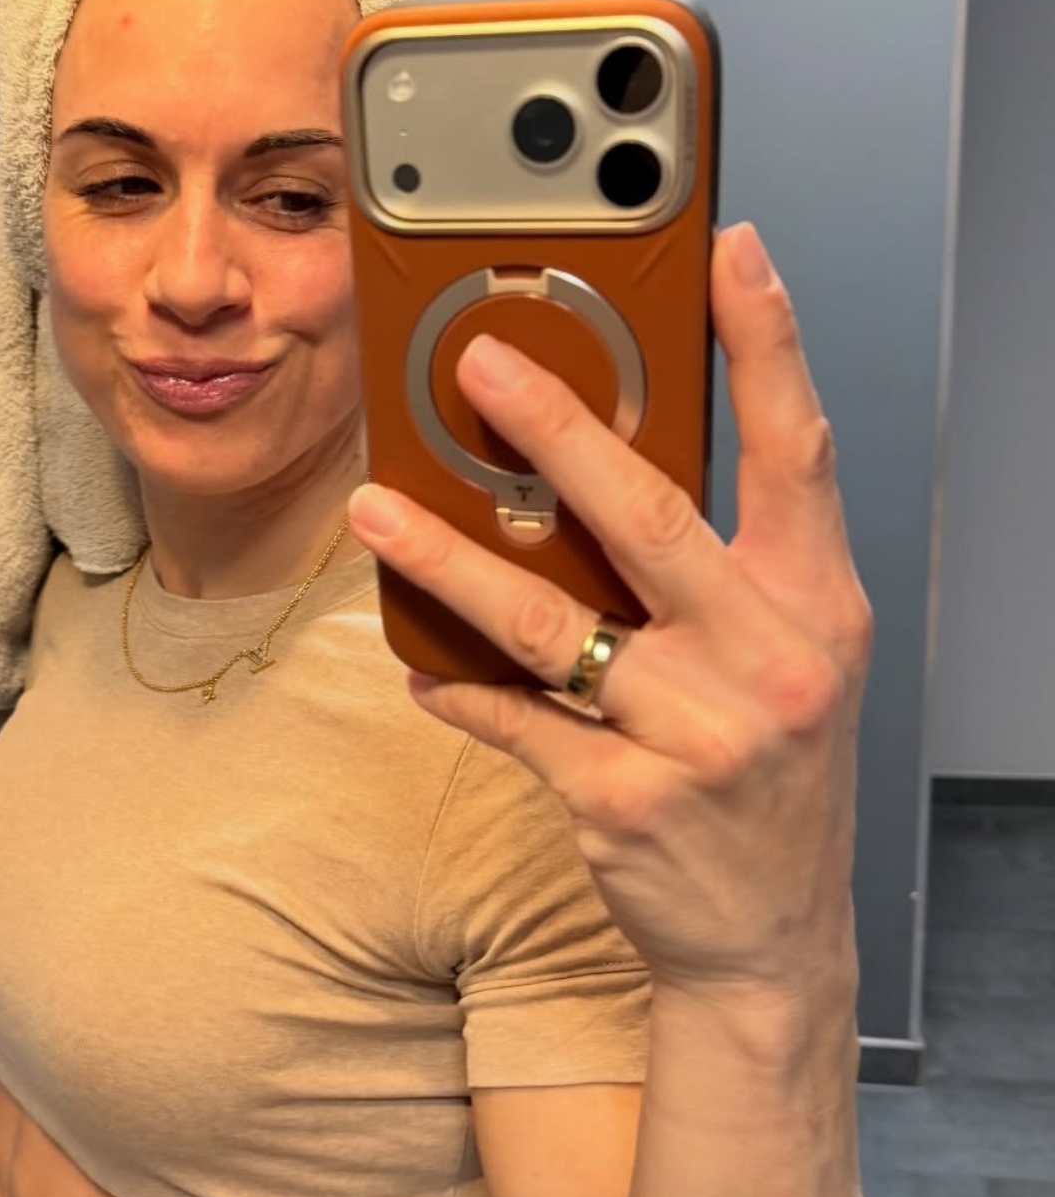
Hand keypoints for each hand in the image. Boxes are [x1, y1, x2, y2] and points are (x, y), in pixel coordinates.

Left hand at [347, 222, 873, 1016]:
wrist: (770, 940)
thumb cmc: (772, 785)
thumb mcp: (791, 665)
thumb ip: (729, 575)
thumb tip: (605, 479)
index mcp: (817, 608)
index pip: (799, 454)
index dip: (770, 347)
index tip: (733, 256)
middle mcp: (769, 662)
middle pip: (650, 518)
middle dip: (559, 433)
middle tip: (483, 367)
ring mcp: (698, 735)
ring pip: (552, 624)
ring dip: (452, 563)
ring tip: (379, 514)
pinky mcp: (624, 801)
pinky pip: (518, 723)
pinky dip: (461, 691)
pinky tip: (420, 667)